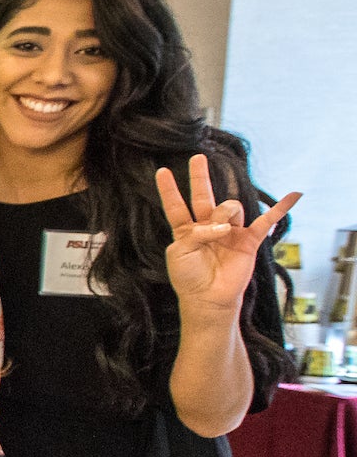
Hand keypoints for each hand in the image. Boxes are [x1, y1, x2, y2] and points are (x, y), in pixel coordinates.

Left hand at [155, 154, 297, 320]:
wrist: (208, 299)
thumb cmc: (189, 278)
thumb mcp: (179, 253)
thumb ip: (195, 233)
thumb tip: (222, 226)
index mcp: (186, 230)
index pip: (176, 205)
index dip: (169, 189)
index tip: (162, 171)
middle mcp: (208, 227)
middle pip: (203, 197)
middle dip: (199, 177)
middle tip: (198, 158)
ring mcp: (229, 232)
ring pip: (229, 207)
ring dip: (225, 214)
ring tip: (222, 232)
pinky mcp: (248, 240)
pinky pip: (267, 221)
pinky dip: (280, 208)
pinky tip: (294, 195)